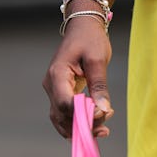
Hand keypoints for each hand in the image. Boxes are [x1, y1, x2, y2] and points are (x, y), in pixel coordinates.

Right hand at [43, 18, 113, 138]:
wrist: (83, 26)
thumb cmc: (90, 38)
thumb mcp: (98, 59)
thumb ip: (99, 85)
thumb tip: (103, 110)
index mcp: (57, 75)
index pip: (65, 104)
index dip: (82, 115)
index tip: (102, 114)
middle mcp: (51, 85)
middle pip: (62, 115)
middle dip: (82, 125)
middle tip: (105, 129)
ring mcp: (54, 89)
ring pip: (62, 118)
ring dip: (79, 127)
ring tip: (102, 130)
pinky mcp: (61, 91)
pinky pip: (65, 112)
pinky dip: (77, 121)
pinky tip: (94, 125)